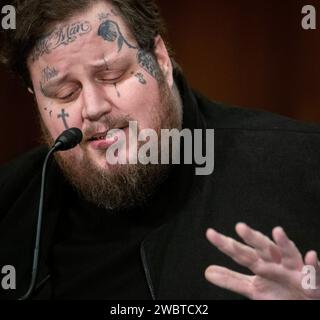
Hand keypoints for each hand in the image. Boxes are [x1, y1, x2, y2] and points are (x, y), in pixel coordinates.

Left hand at [205, 223, 319, 299]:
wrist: (306, 301)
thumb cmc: (280, 292)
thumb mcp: (253, 288)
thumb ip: (231, 279)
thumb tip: (207, 271)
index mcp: (261, 263)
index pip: (240, 253)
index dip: (225, 244)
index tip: (210, 233)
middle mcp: (276, 263)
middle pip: (262, 248)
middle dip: (253, 238)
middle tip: (239, 227)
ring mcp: (295, 270)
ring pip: (289, 255)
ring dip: (284, 244)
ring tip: (277, 231)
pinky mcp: (313, 281)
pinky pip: (314, 274)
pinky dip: (313, 266)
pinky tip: (310, 256)